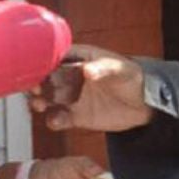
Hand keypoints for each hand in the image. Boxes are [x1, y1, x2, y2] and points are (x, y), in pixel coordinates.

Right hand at [29, 45, 153, 132]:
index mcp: (80, 58)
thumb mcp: (120, 70)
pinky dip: (54, 120)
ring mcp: (72, 96)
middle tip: (33, 88)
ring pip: (48, 98)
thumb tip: (87, 69)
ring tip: (39, 105)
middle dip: (38, 83)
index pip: (57, 57)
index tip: (35, 68)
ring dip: (40, 101)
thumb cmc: (132, 77)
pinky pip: (60, 118)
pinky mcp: (77, 116)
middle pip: (47, 78)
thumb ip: (103, 69)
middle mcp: (71, 76)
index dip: (44, 62)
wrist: (145, 103)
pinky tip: (55, 121)